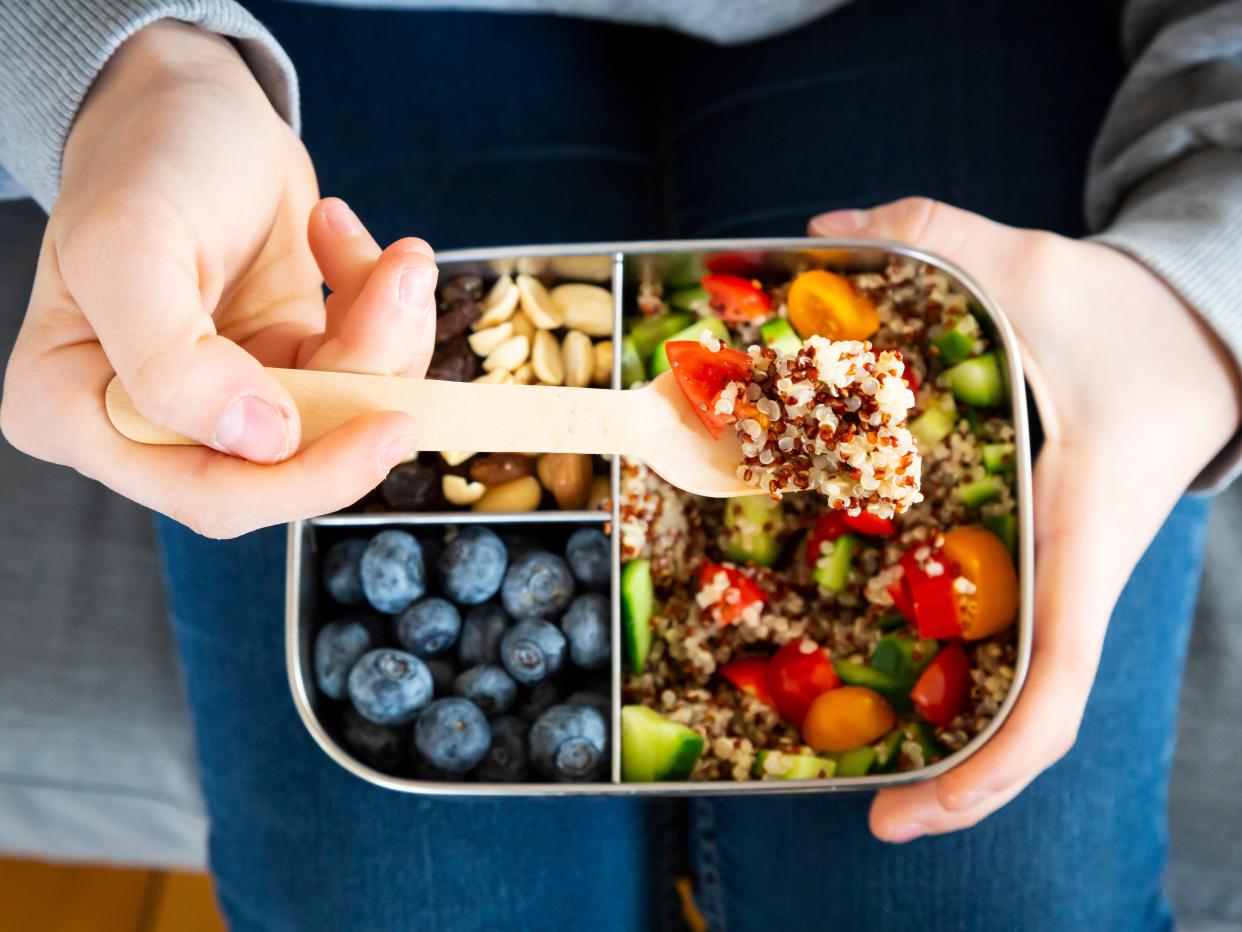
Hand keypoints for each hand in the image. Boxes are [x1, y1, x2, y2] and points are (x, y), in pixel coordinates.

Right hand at [0, 22, 437, 537]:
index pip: (208, 492)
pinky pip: (362, 370)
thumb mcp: (133, 245)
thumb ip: (172, 363)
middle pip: (294, 463)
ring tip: (394, 256)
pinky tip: (344, 237)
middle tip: (404, 294)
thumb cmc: (145, 158)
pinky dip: (383, 308)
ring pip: (345, 415)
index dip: (309, 477)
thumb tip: (263, 441)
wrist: (190, 101)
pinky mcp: (287, 366)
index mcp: (79, 414)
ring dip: (389, 333)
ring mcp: (229, 398)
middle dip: (368, 383)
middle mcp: (153, 423)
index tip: (386, 420)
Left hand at [809, 198, 1239, 841]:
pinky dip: (950, 667)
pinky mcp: (1038, 558)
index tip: (910, 813)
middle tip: (862, 812)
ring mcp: (1054, 577)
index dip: (992, 768)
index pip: (1058, 686)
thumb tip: (823, 230)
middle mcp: (1069, 579)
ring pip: (1011, 687)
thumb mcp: (1035, 266)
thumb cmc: (1133, 319)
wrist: (1199, 334)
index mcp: (1082, 537)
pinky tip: (879, 661)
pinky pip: (998, 633)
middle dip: (956, 782)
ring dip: (949, 738)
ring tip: (852, 766)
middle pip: (1024, 718)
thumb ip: (934, 234)